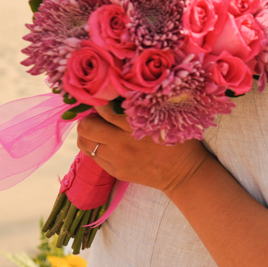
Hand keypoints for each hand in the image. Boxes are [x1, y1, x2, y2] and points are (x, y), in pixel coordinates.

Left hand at [76, 105, 209, 195]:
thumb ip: (145, 106)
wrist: (182, 172)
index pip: (104, 111)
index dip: (99, 102)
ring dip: (87, 133)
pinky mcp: (115, 171)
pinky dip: (94, 147)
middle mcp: (122, 144)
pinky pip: (93, 157)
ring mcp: (117, 160)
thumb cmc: (177, 140)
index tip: (102, 99)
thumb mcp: (166, 118)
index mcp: (136, 127)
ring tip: (98, 129)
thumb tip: (123, 93)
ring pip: (84, 143)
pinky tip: (106, 143)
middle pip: (86, 127)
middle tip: (97, 115)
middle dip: (88, 118)